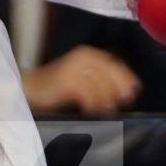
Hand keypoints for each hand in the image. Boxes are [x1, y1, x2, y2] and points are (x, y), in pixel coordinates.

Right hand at [20, 45, 141, 114]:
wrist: (29, 89)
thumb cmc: (57, 87)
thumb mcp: (82, 78)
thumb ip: (101, 80)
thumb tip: (125, 91)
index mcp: (88, 54)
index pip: (114, 63)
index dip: (126, 76)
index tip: (135, 90)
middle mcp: (83, 56)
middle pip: (110, 72)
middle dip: (119, 87)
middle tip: (125, 101)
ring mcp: (74, 67)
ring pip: (100, 83)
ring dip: (106, 98)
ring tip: (108, 110)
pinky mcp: (66, 80)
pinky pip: (87, 93)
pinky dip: (92, 104)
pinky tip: (92, 111)